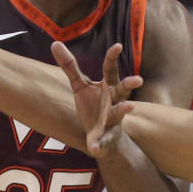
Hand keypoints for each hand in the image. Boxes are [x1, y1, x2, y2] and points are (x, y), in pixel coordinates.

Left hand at [51, 41, 142, 156]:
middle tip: (138, 79)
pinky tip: (94, 149)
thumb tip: (54, 42)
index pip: (111, 70)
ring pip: (119, 113)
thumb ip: (70, 66)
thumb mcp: (80, 86)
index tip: (118, 46)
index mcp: (108, 86)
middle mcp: (115, 101)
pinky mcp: (107, 137)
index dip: (113, 58)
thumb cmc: (93, 105)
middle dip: (129, 84)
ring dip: (124, 109)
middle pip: (123, 90)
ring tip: (129, 106)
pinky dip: (100, 145)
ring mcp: (113, 119)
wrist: (103, 137)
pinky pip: (104, 141)